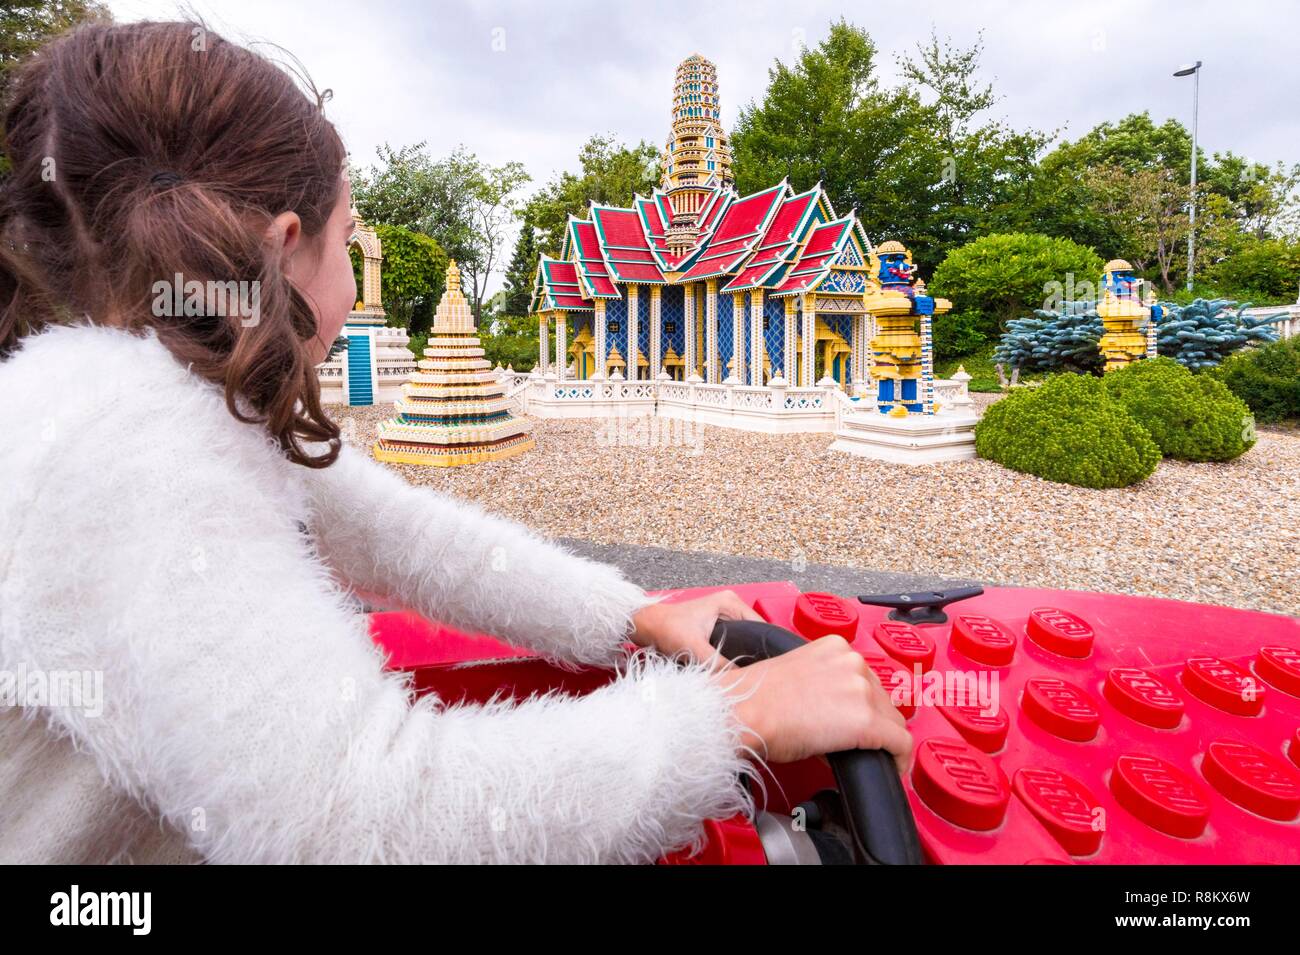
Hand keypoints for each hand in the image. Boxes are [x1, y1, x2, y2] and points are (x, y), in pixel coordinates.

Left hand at [628, 590, 763, 670]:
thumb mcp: (694, 648)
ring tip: (748, 673)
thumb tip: (739, 680)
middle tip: (758, 674)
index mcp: (730, 603)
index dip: (766, 647)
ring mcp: (724, 616)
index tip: (768, 667)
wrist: (646, 626)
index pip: (760, 627)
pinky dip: (733, 654)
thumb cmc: (666, 628)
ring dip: (743, 655)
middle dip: (755, 653)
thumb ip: (717, 664)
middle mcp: (730, 606)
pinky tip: (734, 668)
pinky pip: (734, 642)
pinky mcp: (717, 626)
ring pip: (744, 640)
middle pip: (754, 634)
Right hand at [720, 635, 913, 773]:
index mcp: (835, 647)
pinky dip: (898, 758)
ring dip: (880, 739)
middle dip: (872, 722)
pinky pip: (899, 743)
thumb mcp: (794, 673)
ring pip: (893, 721)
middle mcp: (853, 662)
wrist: (742, 714)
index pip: (866, 678)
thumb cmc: (754, 698)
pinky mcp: (867, 721)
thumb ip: (822, 681)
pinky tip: (890, 766)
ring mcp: (862, 690)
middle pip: (882, 699)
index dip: (861, 704)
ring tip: (858, 753)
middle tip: (850, 741)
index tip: (854, 718)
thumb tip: (833, 707)